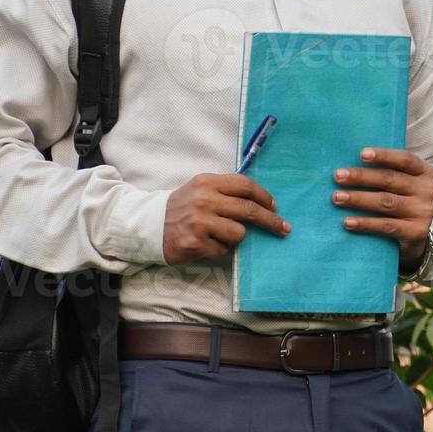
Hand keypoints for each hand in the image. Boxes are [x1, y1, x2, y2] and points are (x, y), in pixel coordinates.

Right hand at [163, 172, 289, 265]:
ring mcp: (200, 222)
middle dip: (271, 221)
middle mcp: (204, 200)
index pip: (245, 186)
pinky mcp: (196, 243)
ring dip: (236, 237)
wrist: (148, 226)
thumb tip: (263, 202)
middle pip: (249, 210)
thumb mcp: (201, 189)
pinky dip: (220, 248)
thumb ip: (227, 191)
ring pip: (239, 232)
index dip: (264, 197)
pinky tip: (207, 244)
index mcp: (207, 183)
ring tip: (220, 235)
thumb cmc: (182, 207)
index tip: (275, 207)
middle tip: (284, 228)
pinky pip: (224, 249)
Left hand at [331, 147, 432, 272]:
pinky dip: (365, 223)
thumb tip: (349, 163)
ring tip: (337, 197)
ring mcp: (424, 211)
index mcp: (425, 171)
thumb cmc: (402, 199)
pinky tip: (348, 222)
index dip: (384, 155)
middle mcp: (428, 190)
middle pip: (391, 180)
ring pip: (386, 202)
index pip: (405, 159)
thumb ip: (386, 170)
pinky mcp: (417, 231)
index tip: (361, 154)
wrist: (418, 233)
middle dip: (362, 177)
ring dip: (359, 199)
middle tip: (338, 176)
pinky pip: (386, 226)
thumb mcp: (402, 182)